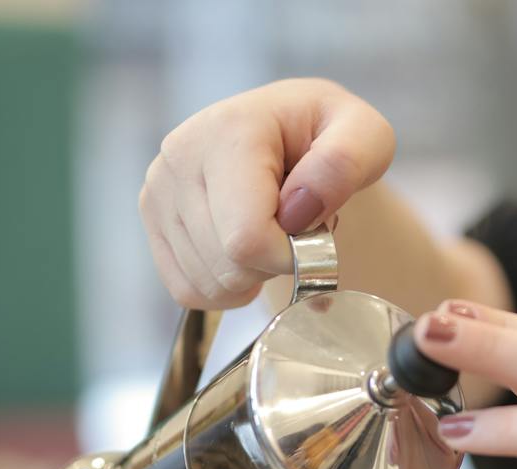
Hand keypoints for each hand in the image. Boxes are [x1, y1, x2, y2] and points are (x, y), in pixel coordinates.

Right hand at [139, 79, 395, 309]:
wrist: (292, 133)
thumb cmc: (327, 136)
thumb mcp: (364, 135)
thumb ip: (345, 163)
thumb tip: (300, 207)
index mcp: (230, 130)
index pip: (247, 237)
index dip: (291, 256)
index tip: (315, 234)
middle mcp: (180, 155)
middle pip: (228, 265)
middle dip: (274, 264)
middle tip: (294, 229)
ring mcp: (158, 188)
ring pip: (209, 283)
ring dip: (253, 276)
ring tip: (270, 232)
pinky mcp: (151, 217)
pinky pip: (189, 291)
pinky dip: (226, 288)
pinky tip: (246, 253)